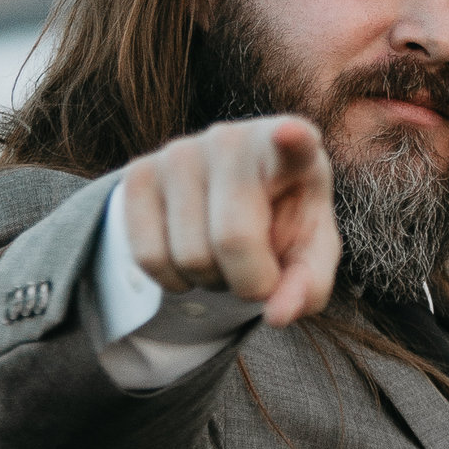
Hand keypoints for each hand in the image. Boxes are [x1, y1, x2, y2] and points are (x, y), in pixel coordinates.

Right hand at [117, 117, 339, 329]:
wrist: (227, 201)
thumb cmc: (282, 225)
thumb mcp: (309, 254)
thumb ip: (307, 285)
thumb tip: (278, 315)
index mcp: (293, 151)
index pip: (296, 141)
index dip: (292, 138)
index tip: (290, 132)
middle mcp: (232, 140)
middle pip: (233, 238)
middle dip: (249, 282)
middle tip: (258, 274)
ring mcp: (180, 152)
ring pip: (189, 256)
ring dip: (211, 282)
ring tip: (224, 258)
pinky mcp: (139, 173)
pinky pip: (148, 256)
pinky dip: (173, 280)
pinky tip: (190, 259)